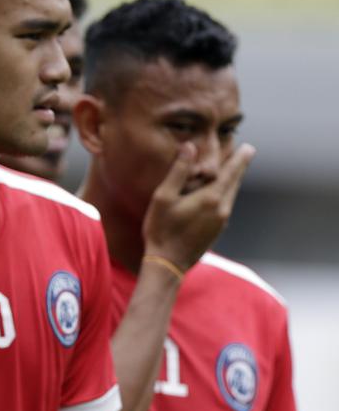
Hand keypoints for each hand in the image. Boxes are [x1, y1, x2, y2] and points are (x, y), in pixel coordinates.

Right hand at [142, 142, 254, 271]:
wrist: (168, 263)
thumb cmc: (161, 228)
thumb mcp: (163, 196)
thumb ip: (178, 171)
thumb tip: (190, 147)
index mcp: (210, 198)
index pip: (231, 172)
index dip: (240, 159)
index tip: (249, 147)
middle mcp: (222, 209)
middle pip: (234, 183)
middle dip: (239, 167)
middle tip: (245, 153)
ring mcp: (221, 221)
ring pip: (231, 195)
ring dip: (232, 181)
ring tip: (232, 170)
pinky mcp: (217, 230)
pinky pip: (225, 206)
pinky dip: (225, 194)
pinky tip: (218, 194)